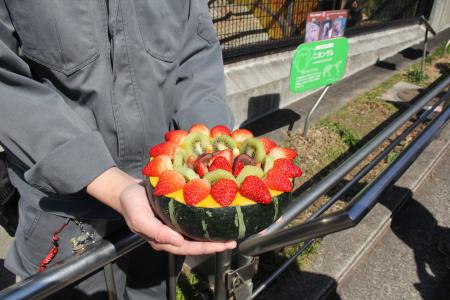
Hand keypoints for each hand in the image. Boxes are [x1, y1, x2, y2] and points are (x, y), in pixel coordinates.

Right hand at [87, 167, 235, 254]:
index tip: (222, 246)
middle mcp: (172, 235)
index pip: (188, 248)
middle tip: (233, 241)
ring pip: (197, 234)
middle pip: (197, 243)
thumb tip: (177, 242)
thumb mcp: (139, 219)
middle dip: (215, 244)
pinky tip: (217, 217)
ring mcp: (175, 225)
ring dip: (213, 234)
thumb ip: (155, 232)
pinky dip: (206, 221)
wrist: (127, 190)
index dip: (206, 248)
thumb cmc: (132, 204)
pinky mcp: (177, 214)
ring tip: (230, 231)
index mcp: (163, 240)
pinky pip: (194, 221)